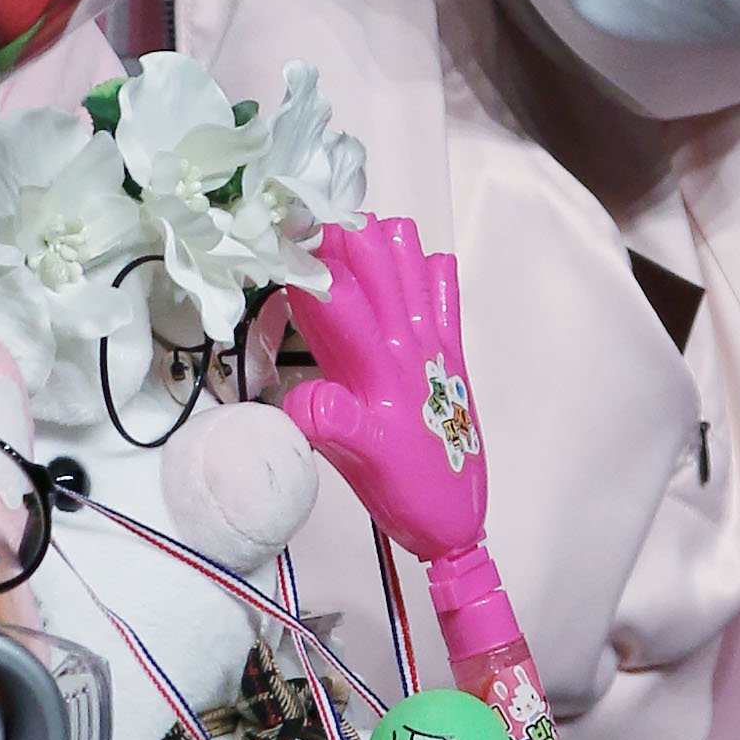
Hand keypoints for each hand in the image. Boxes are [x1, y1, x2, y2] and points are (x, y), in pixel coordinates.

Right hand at [284, 215, 487, 561]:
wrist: (456, 524)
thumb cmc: (405, 491)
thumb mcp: (359, 462)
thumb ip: (328, 423)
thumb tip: (298, 396)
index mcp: (377, 366)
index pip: (338, 294)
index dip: (311, 255)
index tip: (283, 223)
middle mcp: (406, 345)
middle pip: (375, 263)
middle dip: (342, 231)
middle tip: (310, 215)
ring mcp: (433, 344)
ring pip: (411, 264)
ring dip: (382, 241)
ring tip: (353, 232)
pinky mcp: (453, 354)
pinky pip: (446, 293)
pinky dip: (429, 270)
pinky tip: (413, 264)